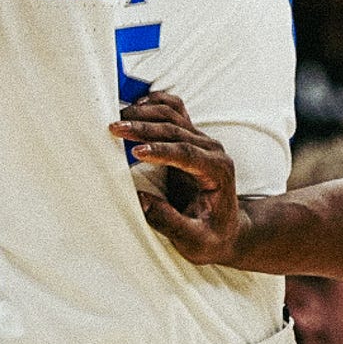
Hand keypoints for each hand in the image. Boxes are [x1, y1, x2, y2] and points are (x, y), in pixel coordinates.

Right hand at [112, 91, 241, 264]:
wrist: (228, 229)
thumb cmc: (213, 237)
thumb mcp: (194, 240)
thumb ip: (169, 222)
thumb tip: (140, 200)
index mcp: (217, 172)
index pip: (188, 154)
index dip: (161, 151)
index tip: (136, 152)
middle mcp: (212, 150)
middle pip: (176, 129)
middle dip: (144, 127)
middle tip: (114, 129)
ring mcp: (202, 141)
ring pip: (174, 114)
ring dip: (145, 113)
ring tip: (117, 119)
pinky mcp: (191, 139)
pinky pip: (175, 110)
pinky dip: (156, 103)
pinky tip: (137, 104)